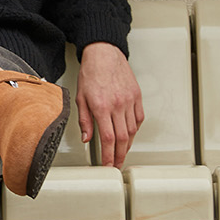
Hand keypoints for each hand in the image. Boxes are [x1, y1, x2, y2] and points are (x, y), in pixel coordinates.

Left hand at [76, 47, 143, 167]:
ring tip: (121, 152)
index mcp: (101, 106)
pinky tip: (130, 134)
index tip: (107, 165)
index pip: (107, 138)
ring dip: (127, 145)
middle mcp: (117, 104)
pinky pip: (139, 118)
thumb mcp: (80, 98)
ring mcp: (129, 100)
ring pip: (132, 130)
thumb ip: (84, 121)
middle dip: (119, 156)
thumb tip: (86, 139)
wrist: (104, 53)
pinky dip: (135, 129)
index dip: (108, 156)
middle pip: (122, 138)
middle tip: (116, 165)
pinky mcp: (137, 95)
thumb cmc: (91, 73)